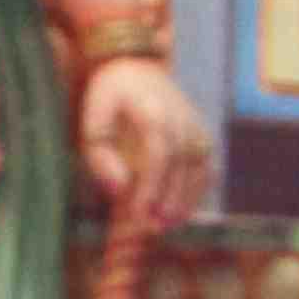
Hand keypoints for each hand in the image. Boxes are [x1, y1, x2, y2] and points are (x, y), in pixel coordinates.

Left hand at [77, 56, 209, 228]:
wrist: (137, 69)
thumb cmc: (108, 98)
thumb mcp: (91, 120)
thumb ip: (100, 156)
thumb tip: (119, 191)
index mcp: (153, 107)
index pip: (159, 151)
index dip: (151, 184)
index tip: (139, 212)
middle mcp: (182, 117)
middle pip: (182, 163)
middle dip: (169, 199)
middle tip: (152, 229)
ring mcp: (197, 127)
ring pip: (200, 168)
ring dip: (186, 200)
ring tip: (166, 226)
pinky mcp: (203, 137)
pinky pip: (207, 169)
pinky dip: (197, 192)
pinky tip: (180, 213)